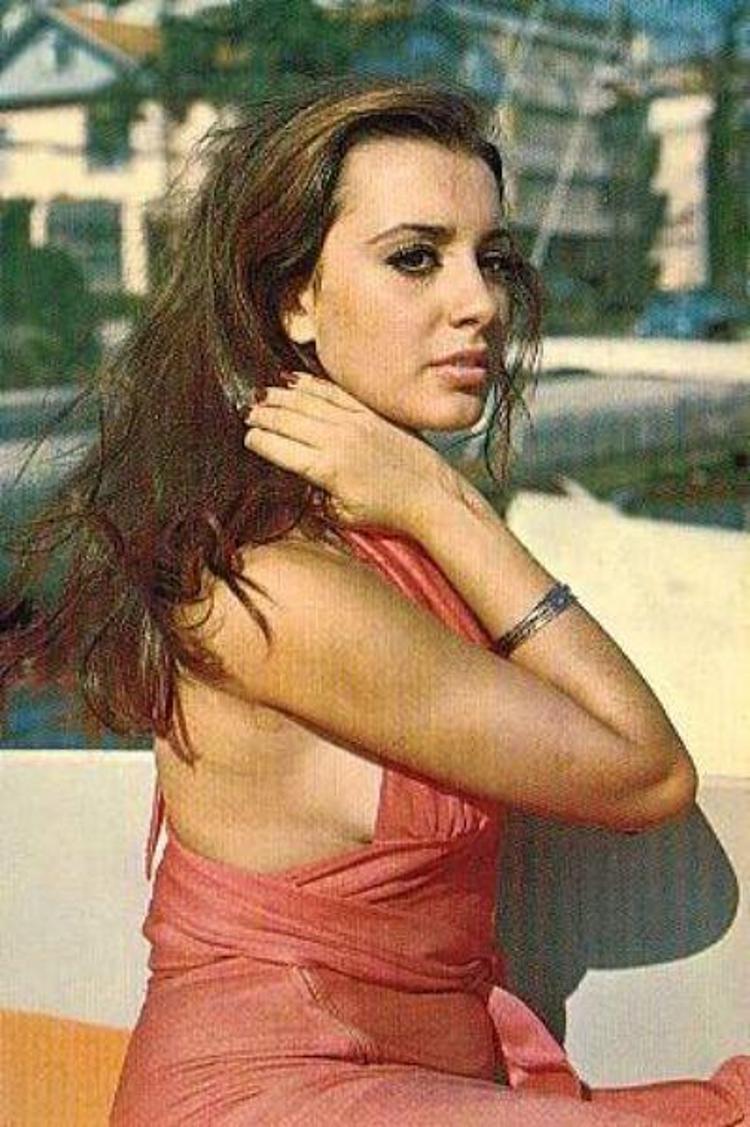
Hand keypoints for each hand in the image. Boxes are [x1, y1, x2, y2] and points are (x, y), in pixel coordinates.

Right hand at [243, 372, 457, 532]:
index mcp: (326, 468)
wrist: (430, 495)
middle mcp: (337, 439)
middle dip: (263, 414)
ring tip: (261, 394)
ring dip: (281, 396)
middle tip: (246, 411)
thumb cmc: (388, 512)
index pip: (280, 448)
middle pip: (288, 419)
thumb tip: (295, 481)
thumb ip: (315, 498)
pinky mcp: (369, 413)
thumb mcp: (344, 515)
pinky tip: (295, 380)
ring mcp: (354, 422)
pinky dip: (311, 385)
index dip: (259, 441)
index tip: (247, 437)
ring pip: (307, 401)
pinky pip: (333, 392)